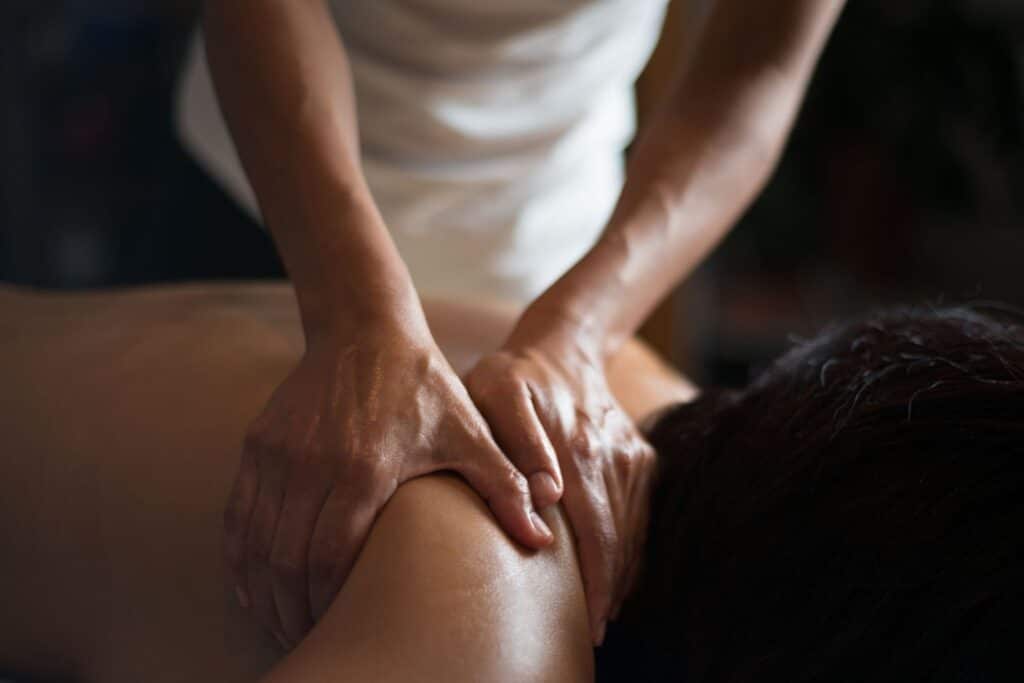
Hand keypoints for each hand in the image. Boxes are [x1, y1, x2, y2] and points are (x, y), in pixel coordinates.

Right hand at [225, 320, 552, 648]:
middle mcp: (311, 464)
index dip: (330, 600)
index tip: (343, 624)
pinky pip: (237, 516)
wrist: (365, 330)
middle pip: (287, 560)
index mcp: (364, 467)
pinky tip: (253, 585)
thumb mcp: (471, 433)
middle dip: (296, 608)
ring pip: (255, 545)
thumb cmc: (424, 387)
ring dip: (263, 591)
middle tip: (313, 632)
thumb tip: (539, 539)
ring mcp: (278, 454)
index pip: (330, 555)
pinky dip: (240, 558)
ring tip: (283, 620)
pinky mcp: (258, 445)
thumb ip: (505, 486)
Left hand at [466, 312, 655, 645]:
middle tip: (594, 631)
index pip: (594, 530)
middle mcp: (614, 456)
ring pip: (634, 528)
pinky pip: (641, 511)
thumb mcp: (497, 394)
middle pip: (618, 537)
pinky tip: (620, 572)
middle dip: (610, 588)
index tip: (590, 618)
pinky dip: (633, 545)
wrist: (561, 346)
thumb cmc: (514, 376)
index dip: (595, 579)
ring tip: (604, 612)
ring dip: (622, 572)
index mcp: (580, 448)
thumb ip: (518, 444)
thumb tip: (548, 498)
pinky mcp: (640, 456)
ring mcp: (632, 456)